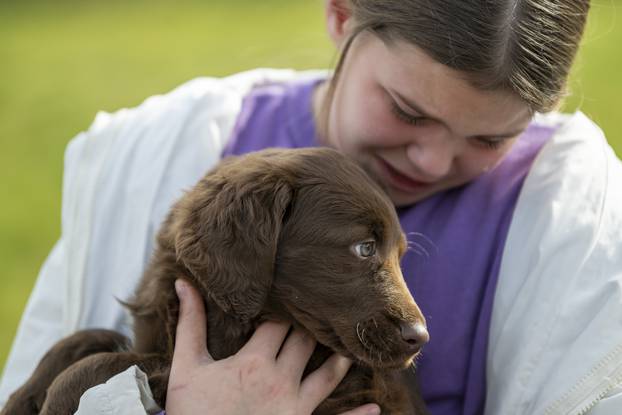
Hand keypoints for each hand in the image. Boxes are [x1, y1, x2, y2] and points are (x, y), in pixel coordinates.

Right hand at [166, 279, 379, 414]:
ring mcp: (295, 407)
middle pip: (306, 341)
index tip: (292, 291)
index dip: (285, 306)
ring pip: (328, 374)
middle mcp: (281, 380)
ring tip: (352, 341)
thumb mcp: (187, 366)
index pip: (279, 322)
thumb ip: (190, 322)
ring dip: (340, 357)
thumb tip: (183, 283)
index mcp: (255, 361)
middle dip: (312, 323)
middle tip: (326, 305)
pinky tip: (376, 409)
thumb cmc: (192, 411)